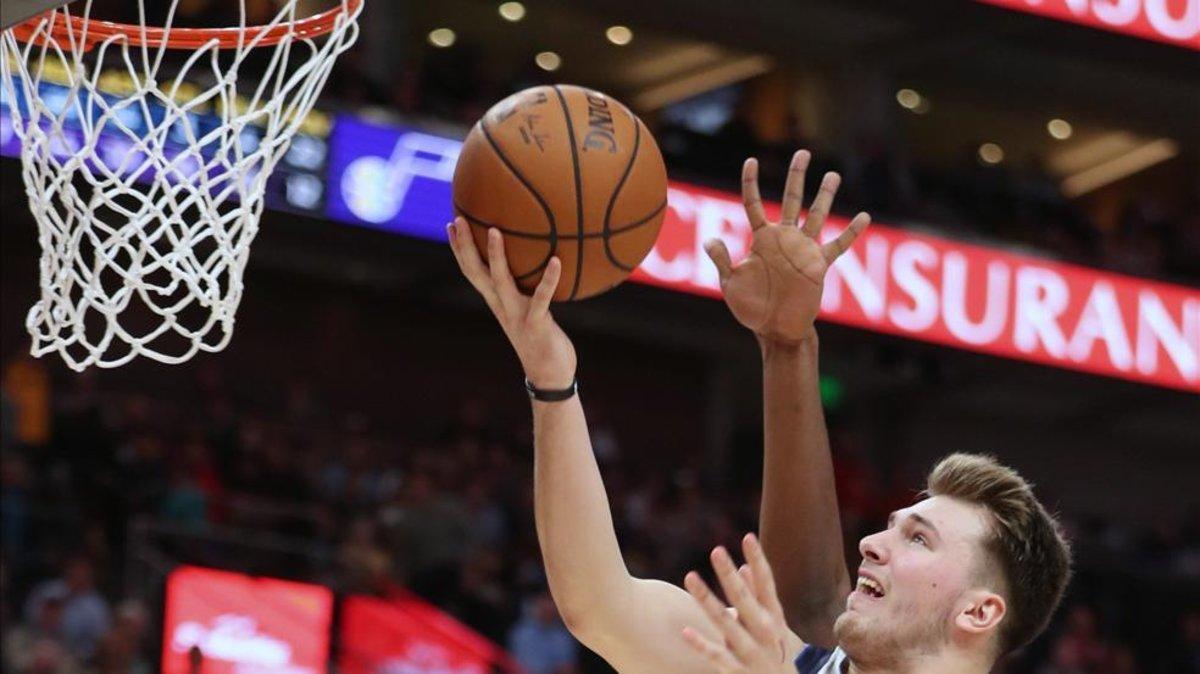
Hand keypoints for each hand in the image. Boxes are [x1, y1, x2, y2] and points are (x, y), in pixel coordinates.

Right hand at [447, 217, 576, 388]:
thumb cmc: (544, 341)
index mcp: (497, 302)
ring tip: (495, 230)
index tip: (451, 223)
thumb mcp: (532, 312)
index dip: (459, 249)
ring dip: (496, 256)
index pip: (472, 271)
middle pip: (476, 272)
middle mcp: (502, 306)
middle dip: (465, 246)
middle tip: (458, 218)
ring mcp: (517, 315)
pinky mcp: (536, 324)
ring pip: (501, 281)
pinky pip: (541, 298)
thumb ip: (531, 291)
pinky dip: (549, 279)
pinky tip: (556, 260)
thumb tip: (545, 263)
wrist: (549, 378)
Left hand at [681, 533, 799, 672]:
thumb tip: (744, 566)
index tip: (747, 537)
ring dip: (707, 599)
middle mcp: (764, 632)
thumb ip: (758, 595)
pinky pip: (717, 656)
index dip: (758, 560)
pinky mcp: (737, 670)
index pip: (767, 584)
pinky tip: (685, 631)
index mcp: (774, 617)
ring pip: (726, 623)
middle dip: (729, 575)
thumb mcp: (772, 624)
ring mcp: (751, 651)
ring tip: (690, 577)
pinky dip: (702, 644)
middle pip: (744, 599)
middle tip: (716, 550)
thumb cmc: (774, 651)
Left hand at [705, 151, 869, 345]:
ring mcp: (803, 249)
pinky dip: (851, 232)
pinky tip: (864, 216)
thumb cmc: (751, 308)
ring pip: (816, 215)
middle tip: (803, 152)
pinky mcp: (819, 264)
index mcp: (761, 239)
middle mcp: (784, 239)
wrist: (775, 329)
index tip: (751, 161)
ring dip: (825, 195)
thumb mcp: (730, 283)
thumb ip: (723, 260)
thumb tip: (712, 239)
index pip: (754, 203)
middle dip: (797, 176)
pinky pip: (838, 245)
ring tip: (833, 174)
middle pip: (791, 199)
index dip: (751, 182)